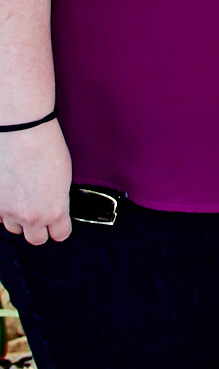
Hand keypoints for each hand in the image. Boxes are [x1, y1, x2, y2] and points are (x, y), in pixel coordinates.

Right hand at [0, 121, 72, 243]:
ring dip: (18, 218)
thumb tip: (53, 208)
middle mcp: (30, 217)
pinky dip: (3, 208)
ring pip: (13, 228)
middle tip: (39, 212)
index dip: (60, 228)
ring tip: (22, 198)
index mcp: (54, 211)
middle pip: (36, 238)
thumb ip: (57, 200)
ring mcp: (7, 211)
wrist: (20, 130)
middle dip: (39, 228)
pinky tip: (8, 193)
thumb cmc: (46, 146)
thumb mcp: (63, 177)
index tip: (59, 223)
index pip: (60, 235)